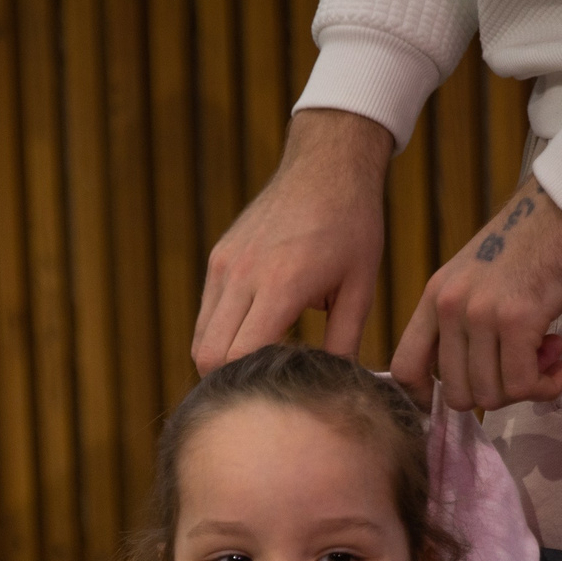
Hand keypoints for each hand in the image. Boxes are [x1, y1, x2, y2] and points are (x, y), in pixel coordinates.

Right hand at [192, 110, 391, 373]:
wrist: (327, 168)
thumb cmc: (352, 226)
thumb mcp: (360, 289)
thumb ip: (344, 343)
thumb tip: (335, 385)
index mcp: (280, 284)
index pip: (239, 356)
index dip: (253, 384)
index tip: (280, 392)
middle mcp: (242, 275)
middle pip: (208, 355)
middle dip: (232, 382)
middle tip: (266, 392)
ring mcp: (223, 265)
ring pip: (201, 339)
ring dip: (222, 360)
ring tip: (260, 367)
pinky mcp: (218, 258)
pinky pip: (207, 314)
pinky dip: (222, 334)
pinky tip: (254, 336)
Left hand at [390, 179, 561, 411]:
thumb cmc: (538, 241)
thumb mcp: (481, 278)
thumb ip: (466, 320)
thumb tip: (475, 376)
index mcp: (434, 296)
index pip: (406, 368)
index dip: (430, 397)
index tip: (470, 394)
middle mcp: (448, 305)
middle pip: (456, 393)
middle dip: (496, 394)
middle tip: (526, 367)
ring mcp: (479, 313)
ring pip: (491, 394)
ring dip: (527, 389)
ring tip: (549, 356)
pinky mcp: (517, 318)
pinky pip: (522, 384)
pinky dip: (546, 386)